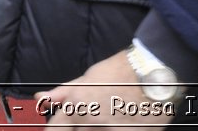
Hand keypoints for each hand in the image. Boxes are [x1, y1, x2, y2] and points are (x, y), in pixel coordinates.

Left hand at [35, 51, 175, 127]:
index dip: (60, 125)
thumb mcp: (89, 78)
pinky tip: (122, 121)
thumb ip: (64, 92)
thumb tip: (42, 98)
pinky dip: (115, 130)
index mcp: (77, 108)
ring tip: (113, 114)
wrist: (155, 75)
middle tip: (98, 113)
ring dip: (99, 128)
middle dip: (81, 126)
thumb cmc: (122, 72)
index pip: (56, 128)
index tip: (65, 125)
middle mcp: (91, 125)